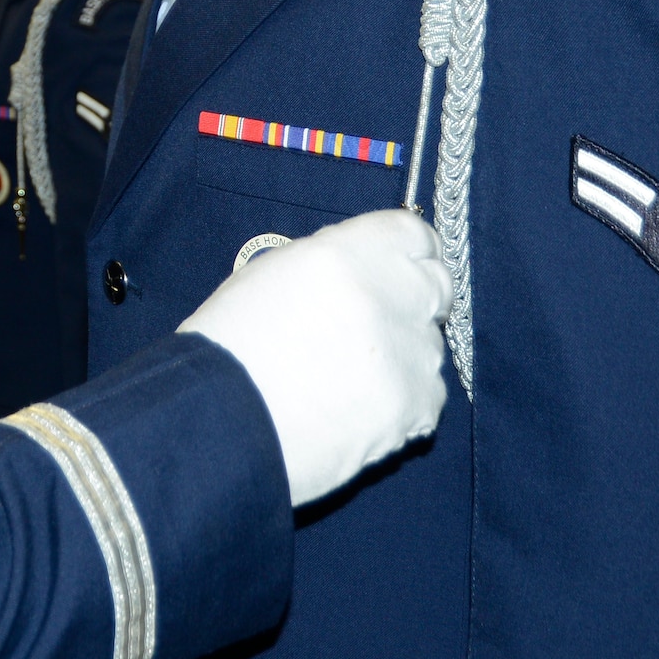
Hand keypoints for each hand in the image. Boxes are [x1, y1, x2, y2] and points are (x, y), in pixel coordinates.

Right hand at [179, 209, 450, 506]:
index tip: (396, 268)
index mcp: (347, 253)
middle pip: (435, 283)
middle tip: (376, 323)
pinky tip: (356, 408)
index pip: (412, 235)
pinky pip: (428, 394)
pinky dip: (402, 400)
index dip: (403, 253)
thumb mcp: (273, 274)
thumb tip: (367, 268)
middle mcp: (387, 294)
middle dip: (412, 299)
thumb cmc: (232, 346)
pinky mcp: (415, 406)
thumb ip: (334, 263)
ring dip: (402, 353)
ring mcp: (407, 353)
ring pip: (429, 343)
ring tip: (349, 377)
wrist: (222, 423)